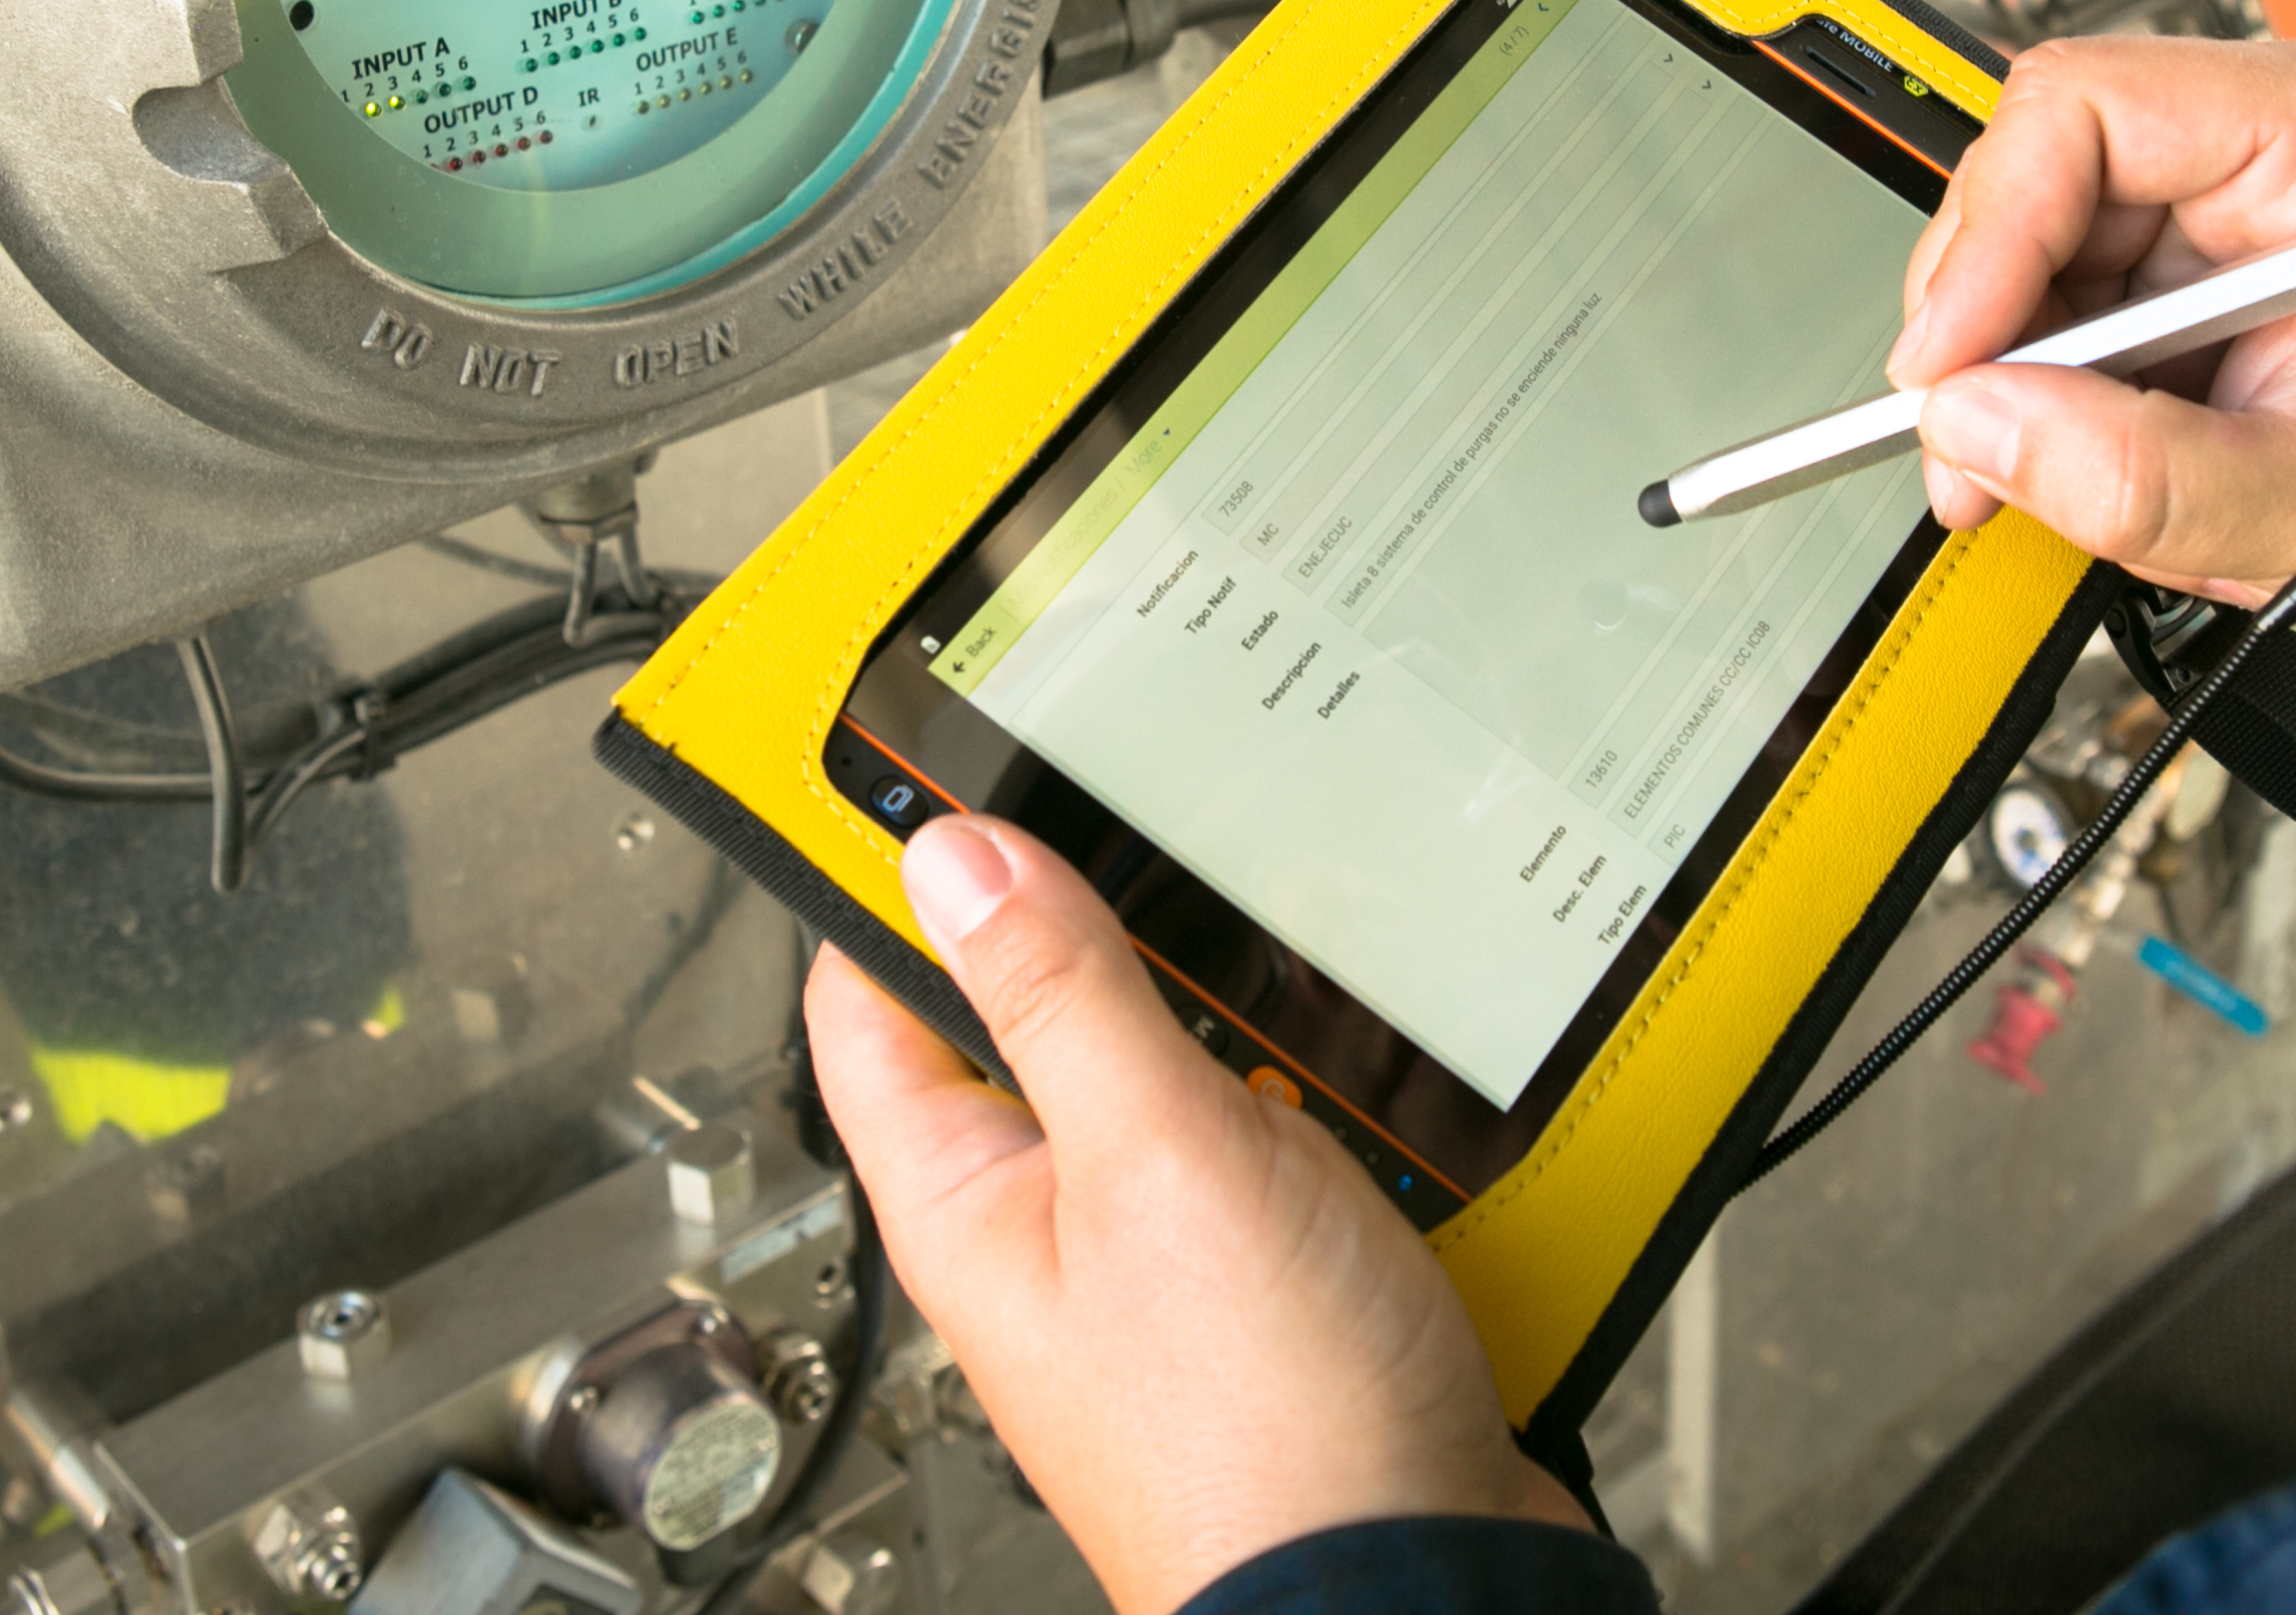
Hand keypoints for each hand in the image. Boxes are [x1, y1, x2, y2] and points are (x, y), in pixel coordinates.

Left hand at [805, 817, 1583, 1613]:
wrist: (1423, 1585)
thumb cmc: (1263, 1437)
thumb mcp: (1151, 1160)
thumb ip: (1056, 1001)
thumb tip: (952, 859)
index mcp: (967, 1197)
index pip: (872, 996)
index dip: (894, 875)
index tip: (939, 764)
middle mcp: (1056, 1222)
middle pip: (1046, 1017)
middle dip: (1110, 928)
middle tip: (1157, 824)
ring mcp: (1175, 1250)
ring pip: (1189, 1068)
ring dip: (1247, 1012)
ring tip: (1294, 946)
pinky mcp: (1287, 1272)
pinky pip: (1299, 1138)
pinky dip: (1340, 1089)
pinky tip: (1384, 1063)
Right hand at [1890, 35, 2295, 696]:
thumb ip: (2135, 474)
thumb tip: (1975, 425)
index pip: (2085, 108)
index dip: (1989, 230)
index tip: (1950, 363)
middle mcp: (2278, 139)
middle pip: (2040, 174)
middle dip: (1987, 318)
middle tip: (1969, 448)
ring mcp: (2240, 203)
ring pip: (2040, 249)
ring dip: (2018, 372)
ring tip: (2048, 482)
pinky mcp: (2213, 271)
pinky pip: (2079, 306)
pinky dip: (2056, 397)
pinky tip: (2095, 465)